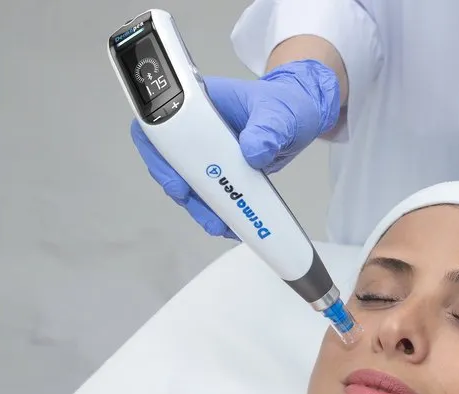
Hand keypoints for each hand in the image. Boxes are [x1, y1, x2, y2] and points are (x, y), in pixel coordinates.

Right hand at [130, 60, 340, 237]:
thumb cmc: (284, 104)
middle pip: (169, 160)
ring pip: (188, 182)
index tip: (177, 181)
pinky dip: (217, 210)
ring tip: (218, 225)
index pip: (160, 123)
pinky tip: (231, 223)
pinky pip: (210, 193)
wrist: (299, 118)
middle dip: (179, 188)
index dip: (159, 154)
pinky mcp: (220, 170)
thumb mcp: (278, 114)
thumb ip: (268, 129)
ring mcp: (207, 150)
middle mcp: (196, 127)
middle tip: (195, 206)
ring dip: (199, 206)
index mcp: (199, 103)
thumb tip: (253, 151)